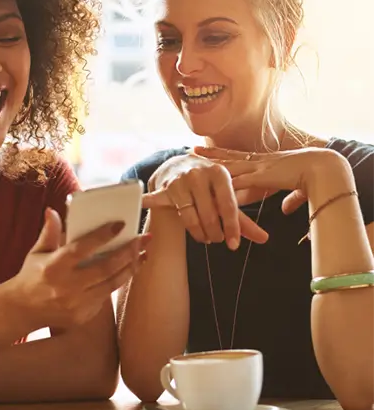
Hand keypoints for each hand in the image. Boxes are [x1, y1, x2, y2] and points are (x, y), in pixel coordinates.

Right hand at [15, 208, 149, 327]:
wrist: (21, 310)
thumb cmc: (31, 276)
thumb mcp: (36, 252)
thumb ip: (49, 232)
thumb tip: (52, 211)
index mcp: (53, 267)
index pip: (82, 248)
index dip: (102, 236)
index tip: (120, 224)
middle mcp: (66, 287)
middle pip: (105, 268)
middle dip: (128, 252)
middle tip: (142, 239)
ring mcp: (75, 304)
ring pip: (111, 284)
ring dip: (129, 268)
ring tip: (142, 255)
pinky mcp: (82, 316)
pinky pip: (105, 297)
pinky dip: (116, 283)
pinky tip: (126, 271)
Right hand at [142, 153, 267, 249]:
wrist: (180, 165)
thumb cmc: (208, 185)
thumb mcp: (226, 197)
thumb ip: (243, 219)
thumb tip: (264, 239)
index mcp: (220, 173)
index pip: (228, 205)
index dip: (232, 227)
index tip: (234, 244)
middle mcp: (200, 173)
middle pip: (209, 214)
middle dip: (215, 232)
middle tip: (218, 240)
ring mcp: (181, 180)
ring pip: (190, 216)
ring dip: (198, 232)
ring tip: (204, 238)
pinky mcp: (165, 187)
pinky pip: (159, 200)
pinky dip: (151, 201)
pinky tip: (144, 202)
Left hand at [194, 146, 350, 214]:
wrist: (325, 169)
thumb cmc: (317, 177)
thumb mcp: (298, 189)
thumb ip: (289, 198)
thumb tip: (285, 209)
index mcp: (268, 162)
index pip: (240, 157)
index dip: (225, 155)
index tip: (213, 151)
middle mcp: (260, 162)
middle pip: (228, 156)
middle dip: (210, 154)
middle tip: (192, 149)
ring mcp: (259, 168)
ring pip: (228, 164)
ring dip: (210, 163)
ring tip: (193, 158)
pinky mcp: (262, 177)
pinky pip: (238, 179)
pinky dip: (223, 182)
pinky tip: (208, 181)